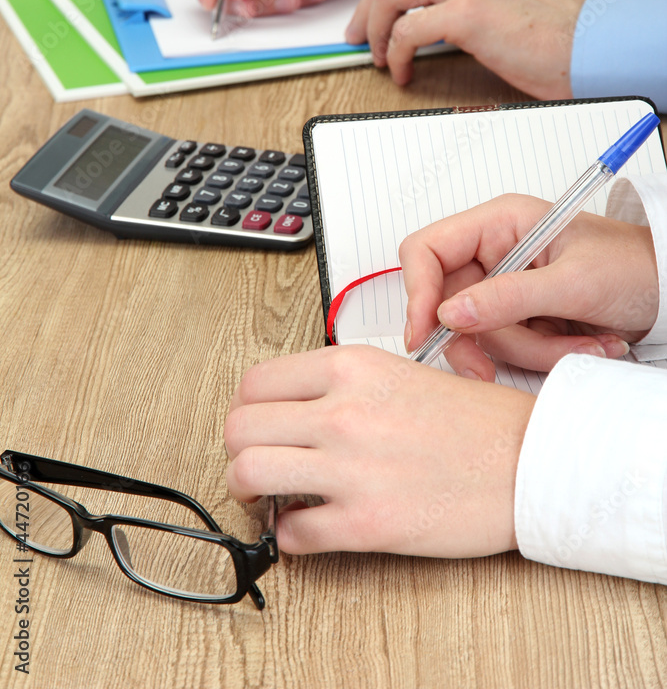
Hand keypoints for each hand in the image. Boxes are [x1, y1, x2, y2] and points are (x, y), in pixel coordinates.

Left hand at [224, 345, 533, 556]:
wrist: (528, 463)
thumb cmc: (476, 421)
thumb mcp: (400, 371)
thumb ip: (340, 385)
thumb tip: (291, 410)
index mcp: (351, 368)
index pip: (255, 384)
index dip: (247, 410)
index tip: (257, 425)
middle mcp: (343, 412)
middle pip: (239, 428)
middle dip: (238, 450)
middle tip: (256, 462)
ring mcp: (350, 468)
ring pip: (248, 474)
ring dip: (248, 492)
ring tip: (269, 496)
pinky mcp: (365, 524)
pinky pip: (291, 533)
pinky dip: (289, 535)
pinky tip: (310, 526)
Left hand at [344, 0, 586, 97]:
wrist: (591, 45)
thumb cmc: (553, 28)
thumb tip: (422, 9)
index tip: (370, 16)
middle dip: (366, 9)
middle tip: (360, 39)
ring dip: (375, 30)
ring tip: (379, 57)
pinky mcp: (467, 11)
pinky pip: (406, 30)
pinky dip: (395, 54)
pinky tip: (403, 71)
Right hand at [400, 194, 658, 380]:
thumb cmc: (634, 267)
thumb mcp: (573, 282)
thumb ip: (509, 297)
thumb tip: (450, 313)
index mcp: (500, 223)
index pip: (427, 250)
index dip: (418, 291)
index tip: (424, 331)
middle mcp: (495, 253)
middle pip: (449, 303)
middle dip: (485, 336)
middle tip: (491, 365)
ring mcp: (506, 287)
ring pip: (481, 333)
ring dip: (528, 349)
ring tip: (578, 342)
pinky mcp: (521, 317)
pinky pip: (507, 347)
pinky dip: (540, 355)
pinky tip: (578, 343)